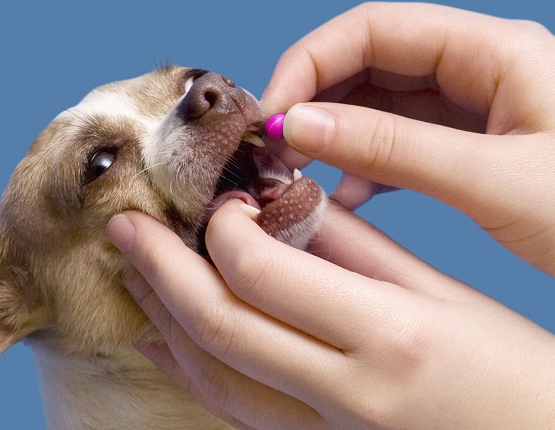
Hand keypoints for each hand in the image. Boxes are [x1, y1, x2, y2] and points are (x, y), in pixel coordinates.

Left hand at [107, 202, 554, 428]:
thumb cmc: (515, 372)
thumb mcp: (443, 294)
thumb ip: (353, 247)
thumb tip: (280, 203)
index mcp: (389, 335)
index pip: (263, 273)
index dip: (222, 230)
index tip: (214, 203)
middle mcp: (349, 391)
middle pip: (221, 325)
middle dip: (161, 269)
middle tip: (124, 226)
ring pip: (215, 377)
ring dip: (164, 319)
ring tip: (132, 274)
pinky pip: (234, 409)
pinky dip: (191, 370)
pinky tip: (163, 341)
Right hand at [261, 3, 554, 274]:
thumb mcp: (494, 179)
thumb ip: (393, 148)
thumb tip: (300, 125)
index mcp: (494, 52)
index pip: (374, 29)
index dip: (310, 64)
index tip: (272, 114)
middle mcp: (479, 69)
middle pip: (369, 62)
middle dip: (315, 99)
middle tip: (274, 148)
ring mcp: (474, 109)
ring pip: (379, 104)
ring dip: (334, 134)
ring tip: (300, 173)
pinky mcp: (471, 146)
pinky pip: (400, 141)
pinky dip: (365, 165)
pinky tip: (347, 197)